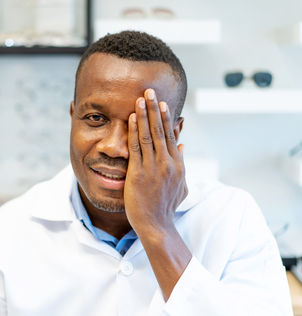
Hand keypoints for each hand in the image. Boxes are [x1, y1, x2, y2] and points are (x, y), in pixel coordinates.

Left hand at [124, 88, 190, 300]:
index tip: (163, 103)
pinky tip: (132, 118)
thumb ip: (181, 164)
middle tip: (150, 90)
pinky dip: (134, 131)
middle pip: (161, 130)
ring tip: (141, 98)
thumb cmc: (166, 207)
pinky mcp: (139, 173)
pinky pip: (136, 148)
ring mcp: (153, 168)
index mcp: (177, 165)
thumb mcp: (180, 185)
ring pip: (149, 135)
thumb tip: (182, 146)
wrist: (156, 225)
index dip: (166, 118)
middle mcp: (167, 163)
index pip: (171, 136)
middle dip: (155, 109)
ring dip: (145, 114)